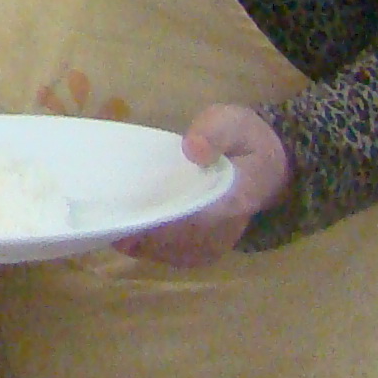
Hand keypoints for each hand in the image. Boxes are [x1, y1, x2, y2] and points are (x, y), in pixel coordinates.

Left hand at [116, 104, 289, 266]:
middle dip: (144, 235)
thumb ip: (214, 132)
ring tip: (112, 228)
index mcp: (235, 197)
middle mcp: (226, 227)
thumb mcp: (233, 122)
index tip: (133, 218)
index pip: (198, 219)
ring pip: (177, 253)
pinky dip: (152, 250)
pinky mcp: (210, 244)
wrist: (267, 162)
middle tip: (110, 221)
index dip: (164, 223)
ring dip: (144, 245)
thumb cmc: (243, 138)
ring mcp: (218, 239)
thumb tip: (192, 149)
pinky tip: (127, 238)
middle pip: (181, 241)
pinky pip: (179, 256)